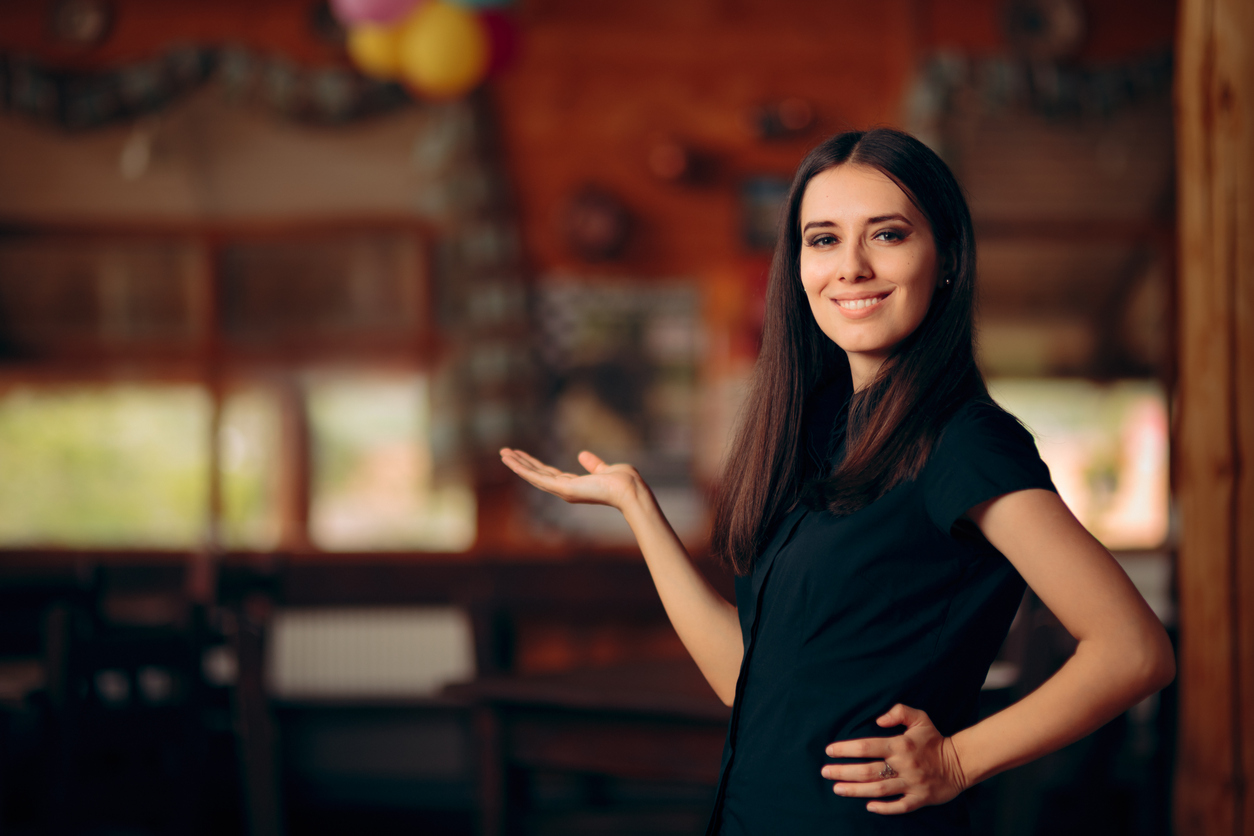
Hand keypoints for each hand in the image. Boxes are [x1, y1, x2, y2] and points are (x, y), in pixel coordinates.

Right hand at [499, 448, 644, 511]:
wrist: (629, 489)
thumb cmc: (623, 482)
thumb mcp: (604, 469)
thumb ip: (593, 464)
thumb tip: (582, 455)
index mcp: (574, 485)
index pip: (549, 473)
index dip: (534, 464)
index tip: (522, 455)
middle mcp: (565, 490)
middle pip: (537, 474)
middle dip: (521, 463)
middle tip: (505, 452)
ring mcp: (562, 490)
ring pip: (533, 476)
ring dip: (517, 465)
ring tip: (503, 453)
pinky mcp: (562, 489)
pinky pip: (538, 478)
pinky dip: (523, 469)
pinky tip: (511, 461)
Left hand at [821, 704, 967, 814]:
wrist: (961, 762)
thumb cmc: (934, 739)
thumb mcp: (920, 718)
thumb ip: (899, 711)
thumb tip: (878, 719)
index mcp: (901, 745)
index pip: (867, 746)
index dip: (846, 749)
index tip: (830, 751)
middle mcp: (904, 766)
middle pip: (868, 770)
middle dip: (844, 772)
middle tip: (825, 772)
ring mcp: (912, 784)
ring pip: (879, 789)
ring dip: (856, 790)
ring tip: (837, 789)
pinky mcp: (920, 799)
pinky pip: (900, 806)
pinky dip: (884, 808)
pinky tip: (868, 807)